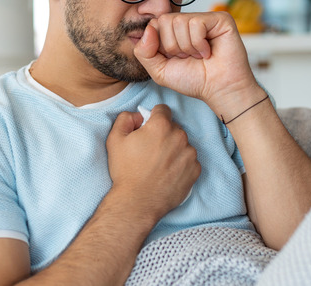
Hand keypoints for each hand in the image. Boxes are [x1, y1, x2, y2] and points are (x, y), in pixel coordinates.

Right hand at [106, 105, 199, 220]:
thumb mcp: (115, 139)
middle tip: (151, 150)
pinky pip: (189, 160)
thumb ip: (126, 118)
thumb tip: (138, 115)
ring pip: (183, 143)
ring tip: (159, 164)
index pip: (163, 110)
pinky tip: (168, 172)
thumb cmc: (125, 171)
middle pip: (173, 127)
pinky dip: (181, 164)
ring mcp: (189, 154)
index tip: (148, 129)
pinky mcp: (195, 170)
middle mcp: (179, 136)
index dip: (153, 117)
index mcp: (161, 126)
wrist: (137, 202)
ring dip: (174, 149)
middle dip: (164, 134)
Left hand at [133, 12, 261, 115]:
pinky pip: (196, 24)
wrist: (218, 89)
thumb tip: (149, 29)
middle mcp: (188, 21)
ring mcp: (204, 18)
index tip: (175, 58)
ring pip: (180, 22)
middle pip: (165, 21)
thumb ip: (144, 52)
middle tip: (189, 57)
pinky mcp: (220, 19)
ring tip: (199, 55)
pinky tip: (208, 52)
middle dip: (173, 47)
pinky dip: (199, 44)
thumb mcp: (159, 71)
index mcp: (173, 30)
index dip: (160, 46)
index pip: (154, 25)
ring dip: (188, 47)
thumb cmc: (194, 80)